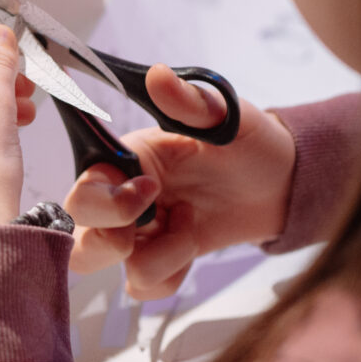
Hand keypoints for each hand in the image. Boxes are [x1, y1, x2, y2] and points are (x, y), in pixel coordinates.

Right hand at [65, 66, 296, 299]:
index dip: (105, 201)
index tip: (151, 189)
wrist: (283, 184)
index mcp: (129, 158)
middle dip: (108, 241)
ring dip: (154, 259)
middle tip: (155, 222)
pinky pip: (140, 285)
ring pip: (103, 266)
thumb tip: (158, 76)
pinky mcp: (160, 259)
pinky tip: (192, 248)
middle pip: (77, 234)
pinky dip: (167, 277)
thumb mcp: (228, 118)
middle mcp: (123, 196)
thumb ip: (192, 103)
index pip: (85, 187)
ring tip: (189, 229)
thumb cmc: (250, 143)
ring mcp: (140, 232)